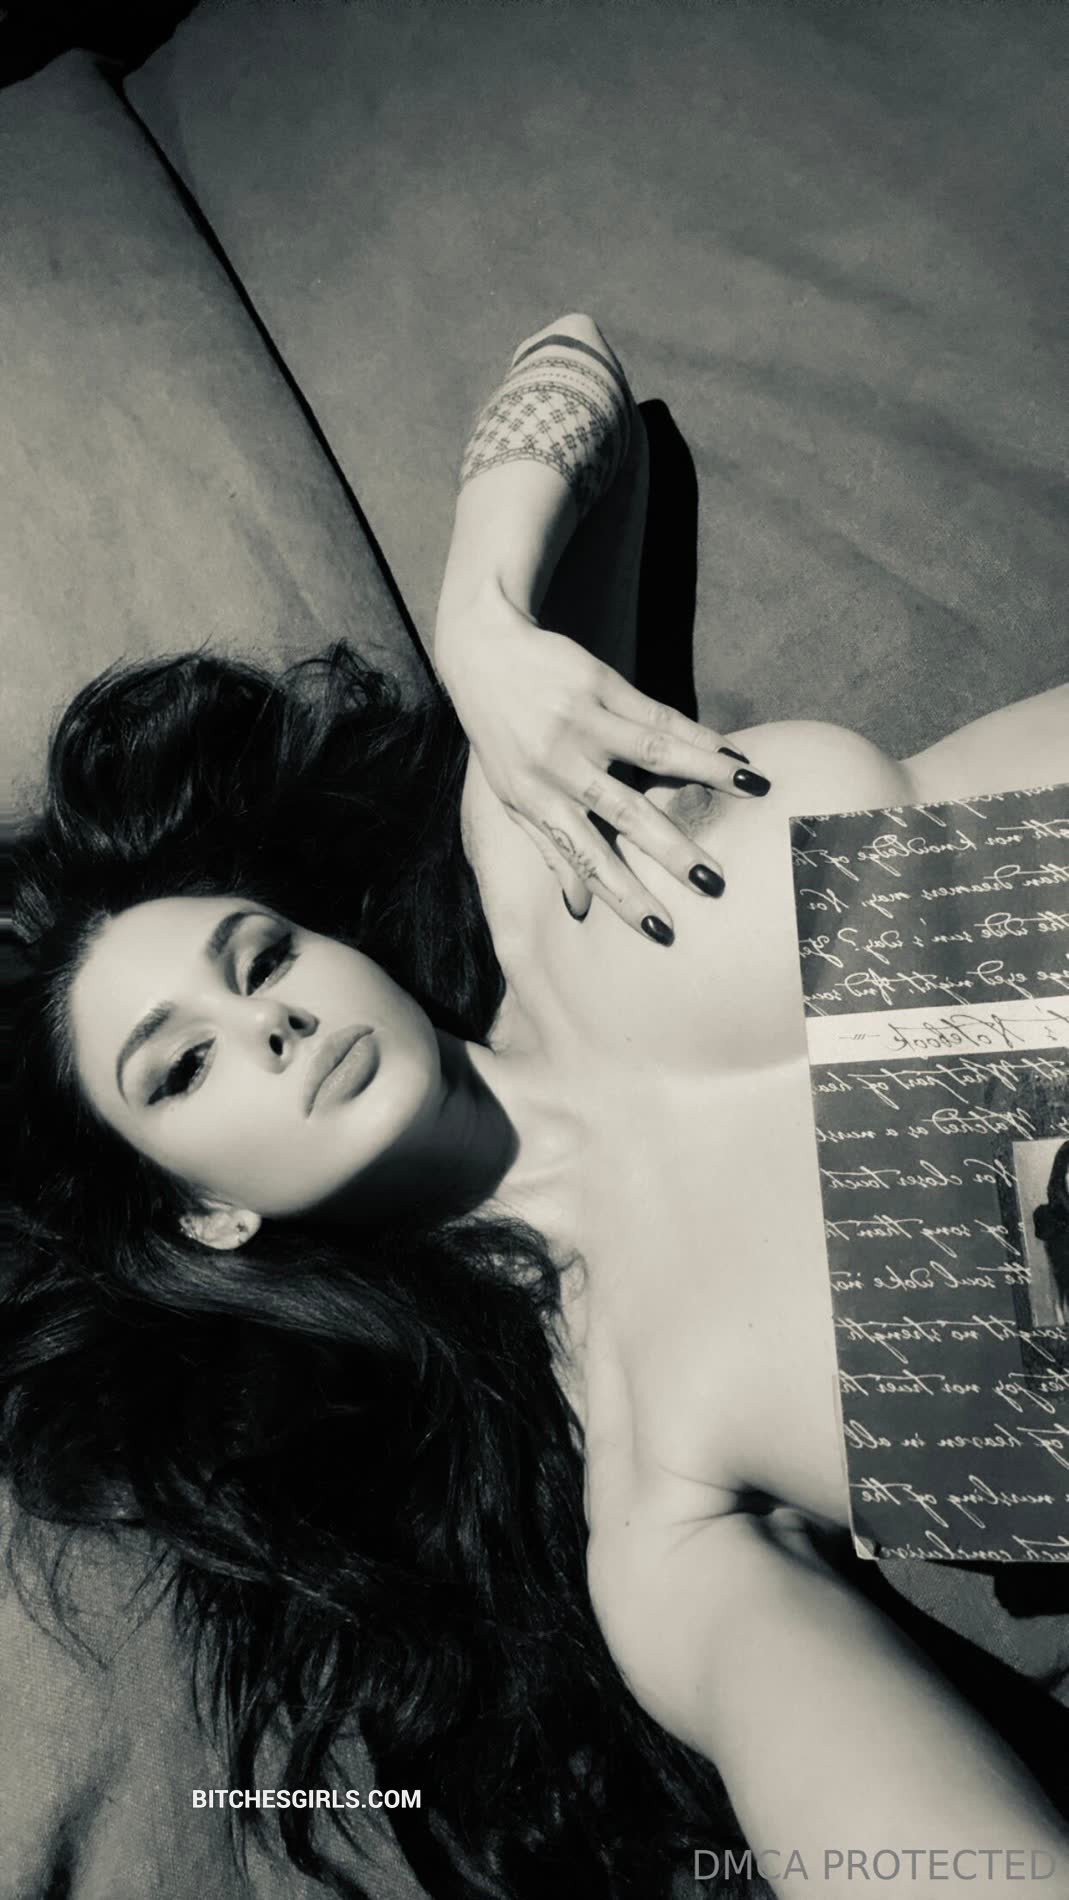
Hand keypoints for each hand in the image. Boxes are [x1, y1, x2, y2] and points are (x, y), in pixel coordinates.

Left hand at [435, 581, 770, 939]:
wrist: (481, 653)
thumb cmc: (500, 736)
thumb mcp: (511, 796)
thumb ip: (547, 848)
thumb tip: (577, 908)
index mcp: (535, 801)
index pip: (585, 858)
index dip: (622, 896)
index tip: (661, 929)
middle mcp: (558, 765)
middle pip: (624, 813)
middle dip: (671, 851)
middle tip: (714, 882)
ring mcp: (580, 722)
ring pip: (653, 753)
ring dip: (706, 772)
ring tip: (753, 789)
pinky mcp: (599, 685)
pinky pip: (657, 714)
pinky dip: (697, 733)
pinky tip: (732, 751)